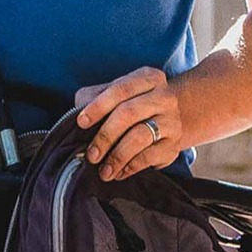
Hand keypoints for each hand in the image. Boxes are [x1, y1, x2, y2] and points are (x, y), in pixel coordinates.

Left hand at [75, 67, 182, 181]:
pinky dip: (131, 166)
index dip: (98, 106)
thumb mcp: (114, 94)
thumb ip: (94, 98)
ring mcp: (171, 121)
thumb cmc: (132, 106)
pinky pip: (150, 156)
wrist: (168, 121)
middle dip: (106, 136)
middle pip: (129, 113)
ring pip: (140, 137)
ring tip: (104, 171)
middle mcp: (164, 97)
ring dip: (117, 156)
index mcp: (148, 78)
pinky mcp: (173, 145)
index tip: (81, 123)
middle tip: (91, 155)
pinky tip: (119, 173)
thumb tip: (78, 114)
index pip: (120, 89)